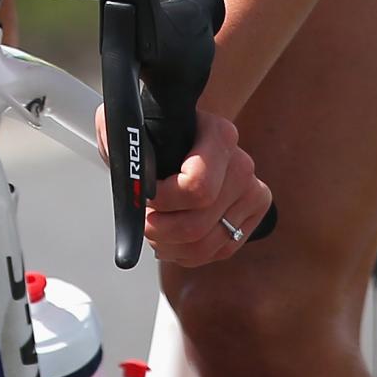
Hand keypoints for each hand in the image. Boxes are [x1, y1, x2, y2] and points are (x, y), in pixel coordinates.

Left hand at [100, 104, 273, 267]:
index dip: (163, 201)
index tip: (146, 197)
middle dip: (160, 230)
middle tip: (145, 220)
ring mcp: (250, 191)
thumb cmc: (161, 128)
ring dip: (172, 247)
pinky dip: (190, 254)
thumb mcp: (134, 122)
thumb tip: (123, 168)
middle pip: (198, 225)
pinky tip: (175, 241)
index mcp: (219, 136)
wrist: (188, 129)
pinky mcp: (253, 214)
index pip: (197, 186)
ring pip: (207, 244)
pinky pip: (221, 250)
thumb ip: (124, 140)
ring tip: (156, 232)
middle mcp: (241, 165)